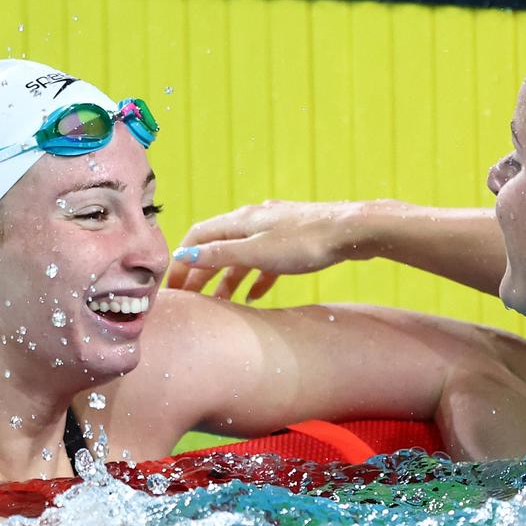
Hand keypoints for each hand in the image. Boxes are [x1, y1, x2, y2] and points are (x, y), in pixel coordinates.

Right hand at [166, 200, 368, 300]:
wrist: (353, 232)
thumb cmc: (305, 242)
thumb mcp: (257, 252)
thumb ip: (220, 254)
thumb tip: (184, 253)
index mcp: (240, 221)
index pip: (197, 236)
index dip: (181, 261)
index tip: (173, 288)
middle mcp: (253, 221)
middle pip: (217, 247)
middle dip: (201, 274)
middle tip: (190, 301)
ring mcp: (274, 231)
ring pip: (242, 257)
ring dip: (228, 280)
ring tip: (221, 304)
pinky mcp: (293, 243)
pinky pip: (266, 262)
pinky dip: (256, 279)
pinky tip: (256, 297)